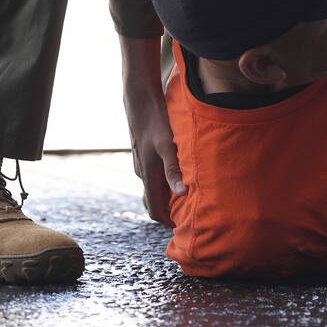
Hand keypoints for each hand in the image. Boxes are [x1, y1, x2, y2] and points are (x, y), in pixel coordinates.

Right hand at [119, 35, 185, 226]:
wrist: (139, 97)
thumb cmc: (156, 120)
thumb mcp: (169, 145)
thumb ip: (175, 169)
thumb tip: (181, 193)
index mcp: (148, 174)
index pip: (154, 209)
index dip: (167, 221)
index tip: (182, 229)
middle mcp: (142, 172)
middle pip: (153, 201)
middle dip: (167, 212)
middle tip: (187, 218)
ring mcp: (141, 161)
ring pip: (153, 187)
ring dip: (166, 196)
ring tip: (185, 199)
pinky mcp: (143, 152)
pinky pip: (153, 174)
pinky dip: (164, 182)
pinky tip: (177, 175)